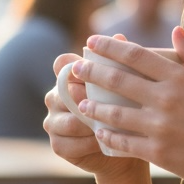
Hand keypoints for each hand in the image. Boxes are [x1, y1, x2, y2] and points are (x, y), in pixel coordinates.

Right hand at [44, 50, 150, 182]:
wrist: (129, 146)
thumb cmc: (129, 109)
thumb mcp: (128, 85)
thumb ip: (122, 62)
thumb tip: (120, 37)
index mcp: (69, 77)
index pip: (62, 64)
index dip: (74, 66)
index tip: (93, 70)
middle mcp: (56, 97)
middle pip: (61, 93)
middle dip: (85, 98)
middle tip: (109, 103)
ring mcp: (54, 121)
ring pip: (65, 120)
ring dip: (88, 124)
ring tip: (111, 125)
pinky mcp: (58, 144)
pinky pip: (67, 143)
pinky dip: (86, 143)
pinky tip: (103, 142)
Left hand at [69, 28, 183, 183]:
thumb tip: (175, 30)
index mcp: (181, 78)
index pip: (136, 55)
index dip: (110, 46)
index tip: (92, 41)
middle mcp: (167, 99)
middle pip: (118, 79)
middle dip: (92, 71)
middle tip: (75, 67)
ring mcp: (160, 127)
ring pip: (115, 113)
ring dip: (94, 105)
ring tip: (81, 101)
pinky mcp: (157, 152)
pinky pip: (123, 142)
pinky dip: (107, 136)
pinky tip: (99, 131)